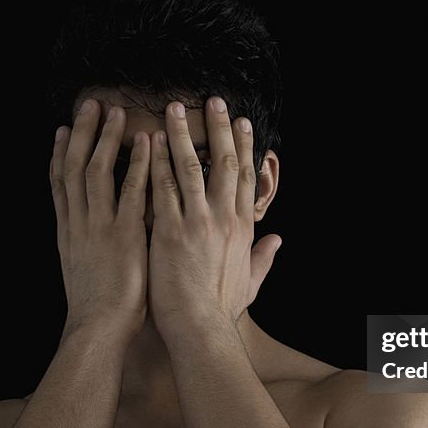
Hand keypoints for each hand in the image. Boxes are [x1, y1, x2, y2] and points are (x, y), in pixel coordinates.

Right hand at [50, 100, 150, 337]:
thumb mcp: (81, 269)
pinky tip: (148, 143)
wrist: (98, 330)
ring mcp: (99, 227)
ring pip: (97, 171)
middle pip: (73, 167)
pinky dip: (139, 165)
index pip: (59, 184)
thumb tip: (88, 233)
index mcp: (68, 231)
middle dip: (81, 133)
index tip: (62, 129)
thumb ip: (84, 245)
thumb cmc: (96, 308)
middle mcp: (78, 223)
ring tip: (116, 112)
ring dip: (106, 138)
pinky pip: (132, 192)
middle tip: (90, 104)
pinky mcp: (124, 235)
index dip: (59, 153)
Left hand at [147, 97, 280, 337]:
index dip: (243, 146)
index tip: (240, 122)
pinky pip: (161, 188)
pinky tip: (148, 141)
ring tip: (173, 109)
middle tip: (212, 100)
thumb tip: (278, 241)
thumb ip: (264, 258)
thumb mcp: (251, 282)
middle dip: (218, 128)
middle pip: (223, 162)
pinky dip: (155, 162)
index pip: (246, 177)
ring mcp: (196, 222)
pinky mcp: (169, 230)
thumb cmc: (222, 309)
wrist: (200, 327)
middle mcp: (223, 218)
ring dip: (182, 135)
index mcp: (243, 228)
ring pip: (190, 168)